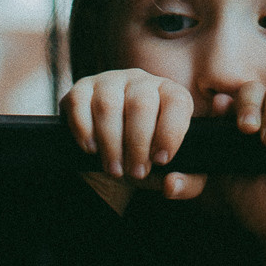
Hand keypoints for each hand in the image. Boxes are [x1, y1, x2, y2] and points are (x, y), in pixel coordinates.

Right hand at [61, 68, 193, 186]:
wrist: (114, 155)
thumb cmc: (146, 157)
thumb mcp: (171, 171)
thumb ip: (186, 182)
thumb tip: (172, 184)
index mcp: (169, 93)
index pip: (177, 101)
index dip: (170, 132)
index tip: (161, 160)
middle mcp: (141, 81)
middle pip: (141, 104)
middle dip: (138, 145)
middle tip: (136, 172)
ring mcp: (109, 81)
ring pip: (108, 105)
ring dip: (111, 143)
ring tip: (115, 168)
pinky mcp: (81, 88)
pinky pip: (79, 103)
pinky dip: (84, 130)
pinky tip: (91, 149)